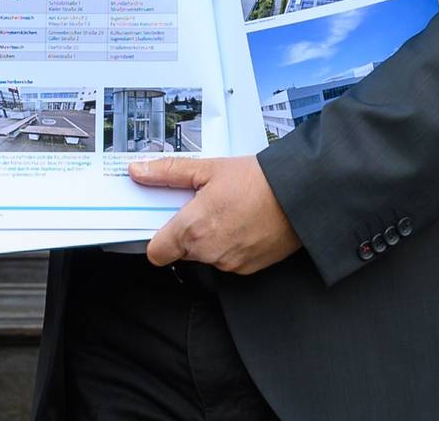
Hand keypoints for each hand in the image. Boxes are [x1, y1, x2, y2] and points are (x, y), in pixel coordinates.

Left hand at [133, 154, 300, 274]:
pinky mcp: (249, 268)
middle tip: (200, 206)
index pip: (157, 252)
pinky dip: (229, 245)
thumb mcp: (207, 169)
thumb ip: (167, 173)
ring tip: (226, 211)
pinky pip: (227, 260)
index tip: (164, 222)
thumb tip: (137, 171)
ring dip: (209, 239)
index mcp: (192, 230)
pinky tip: (241, 223)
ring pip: (205, 255)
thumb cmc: (257, 181)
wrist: (301, 198)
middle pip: (181, 251)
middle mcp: (209, 252)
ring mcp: (230, 264)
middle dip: (186, 232)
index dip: (158, 238)